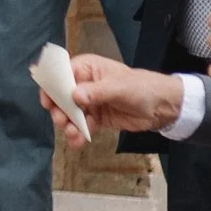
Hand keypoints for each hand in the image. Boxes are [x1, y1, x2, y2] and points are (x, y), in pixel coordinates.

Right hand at [58, 51, 182, 147]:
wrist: (162, 107)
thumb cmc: (142, 88)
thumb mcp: (119, 87)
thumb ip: (96, 92)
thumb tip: (74, 96)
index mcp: (87, 69)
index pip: (61, 74)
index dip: (52, 86)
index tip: (48, 101)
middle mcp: (84, 84)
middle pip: (61, 97)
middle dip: (59, 110)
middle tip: (61, 120)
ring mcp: (89, 102)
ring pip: (69, 114)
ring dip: (68, 125)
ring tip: (73, 134)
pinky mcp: (95, 118)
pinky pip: (81, 126)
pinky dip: (78, 134)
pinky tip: (78, 141)